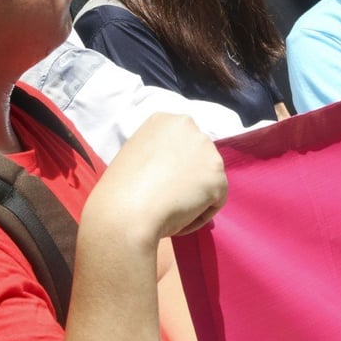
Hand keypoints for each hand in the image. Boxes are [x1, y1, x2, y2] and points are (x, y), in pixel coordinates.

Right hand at [90, 113, 227, 242]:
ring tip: (171, 210)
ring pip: (208, 178)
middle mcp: (191, 128)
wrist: (126, 212)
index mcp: (165, 120)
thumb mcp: (136, 154)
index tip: (159, 180)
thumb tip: (173, 166)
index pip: (181, 142)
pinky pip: (215, 201)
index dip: (173, 165)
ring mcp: (208, 151)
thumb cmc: (121, 189)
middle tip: (168, 197)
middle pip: (198, 157)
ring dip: (194, 195)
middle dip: (188, 176)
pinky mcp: (219, 177)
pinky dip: (200, 215)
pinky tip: (180, 220)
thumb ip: (160, 152)